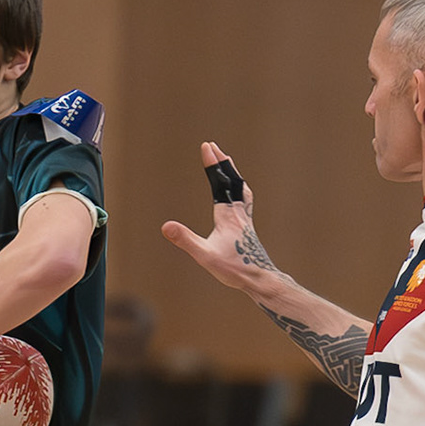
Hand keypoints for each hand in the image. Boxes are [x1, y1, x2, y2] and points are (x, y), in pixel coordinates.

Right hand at [160, 142, 282, 292]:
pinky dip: (239, 189)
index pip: (218, 182)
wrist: (259, 279)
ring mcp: (244, 219)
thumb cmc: (234, 268)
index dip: (211, 164)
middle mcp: (238, 213)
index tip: (206, 146)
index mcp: (227, 215)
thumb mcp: (204, 255)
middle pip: (231, 180)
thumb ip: (185, 240)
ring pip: (240, 188)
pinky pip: (244, 200)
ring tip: (228, 163)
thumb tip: (165, 226)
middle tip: (213, 147)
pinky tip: (238, 194)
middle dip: (221, 163)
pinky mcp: (247, 227)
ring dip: (232, 173)